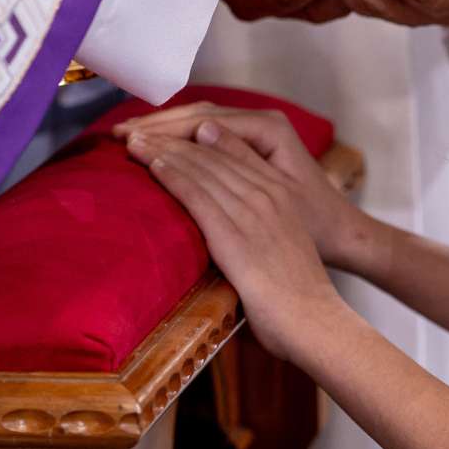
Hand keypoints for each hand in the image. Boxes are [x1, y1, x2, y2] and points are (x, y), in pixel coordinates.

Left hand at [123, 120, 347, 358]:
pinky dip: (172, 176)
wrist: (313, 319)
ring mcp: (251, 211)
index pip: (234, 152)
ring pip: (201, 168)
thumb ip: (261, 230)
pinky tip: (153, 164)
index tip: (173, 131)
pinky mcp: (233, 234)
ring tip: (135, 141)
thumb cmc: (298, 295)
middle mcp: (267, 193)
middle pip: (213, 154)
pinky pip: (197, 195)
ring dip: (164, 150)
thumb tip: (236, 239)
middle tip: (141, 129)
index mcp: (280, 193)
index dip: (200, 138)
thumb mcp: (285, 246)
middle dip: (174, 138)